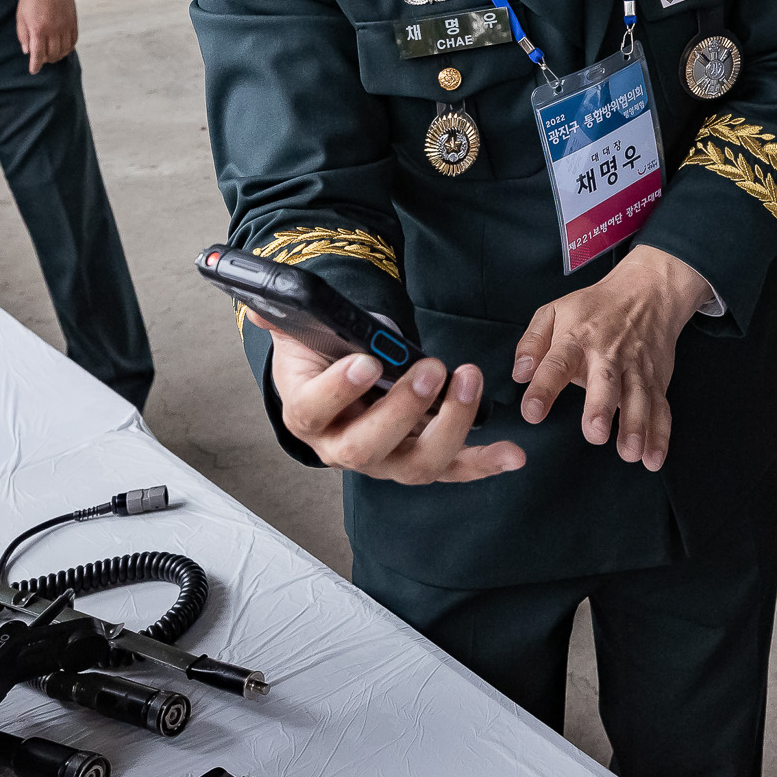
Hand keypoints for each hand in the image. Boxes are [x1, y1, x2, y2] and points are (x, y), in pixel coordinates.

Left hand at [17, 0, 77, 73]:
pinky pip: (73, 40)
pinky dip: (69, 48)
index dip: (35, 65)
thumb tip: (27, 51)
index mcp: (38, 29)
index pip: (38, 54)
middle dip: (47, 61)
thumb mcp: (21, 17)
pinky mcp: (73, 22)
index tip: (34, 71)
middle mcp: (53, 30)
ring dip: (58, 56)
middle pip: (52, 54)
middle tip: (42, 60)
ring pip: (64, 50)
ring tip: (53, 56)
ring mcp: (65, 26)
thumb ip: (23, 35)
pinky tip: (64, 48)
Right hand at [257, 315, 523, 483]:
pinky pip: (453, 468)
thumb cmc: (323, 356)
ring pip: (416, 463)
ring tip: (468, 381)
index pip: (315, 412)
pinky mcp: (420, 460)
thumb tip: (264, 307)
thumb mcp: (302, 334)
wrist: (339, 379)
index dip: (339, 392)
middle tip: (430, 368)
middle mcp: (343, 448)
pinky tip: (513, 455)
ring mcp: (386, 460)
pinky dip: (484, 463)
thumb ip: (286, 320)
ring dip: (450, 425)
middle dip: (403, 410)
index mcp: (307, 416)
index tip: (367, 363)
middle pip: (368, 447)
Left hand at [514, 245, 710, 469]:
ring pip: (639, 397)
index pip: (556, 363)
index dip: (544, 387)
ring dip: (636, 426)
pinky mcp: (656, 379)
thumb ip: (532, 342)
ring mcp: (636, 367)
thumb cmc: (594, 308)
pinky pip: (661, 407)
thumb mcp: (554, 312)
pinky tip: (654, 458)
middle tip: (595, 433)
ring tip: (630, 452)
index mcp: (575, 339)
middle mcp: (608, 354)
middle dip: (601, 407)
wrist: (647, 291)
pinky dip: (660, 434)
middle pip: (605, 382)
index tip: (532, 412)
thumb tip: (520, 374)